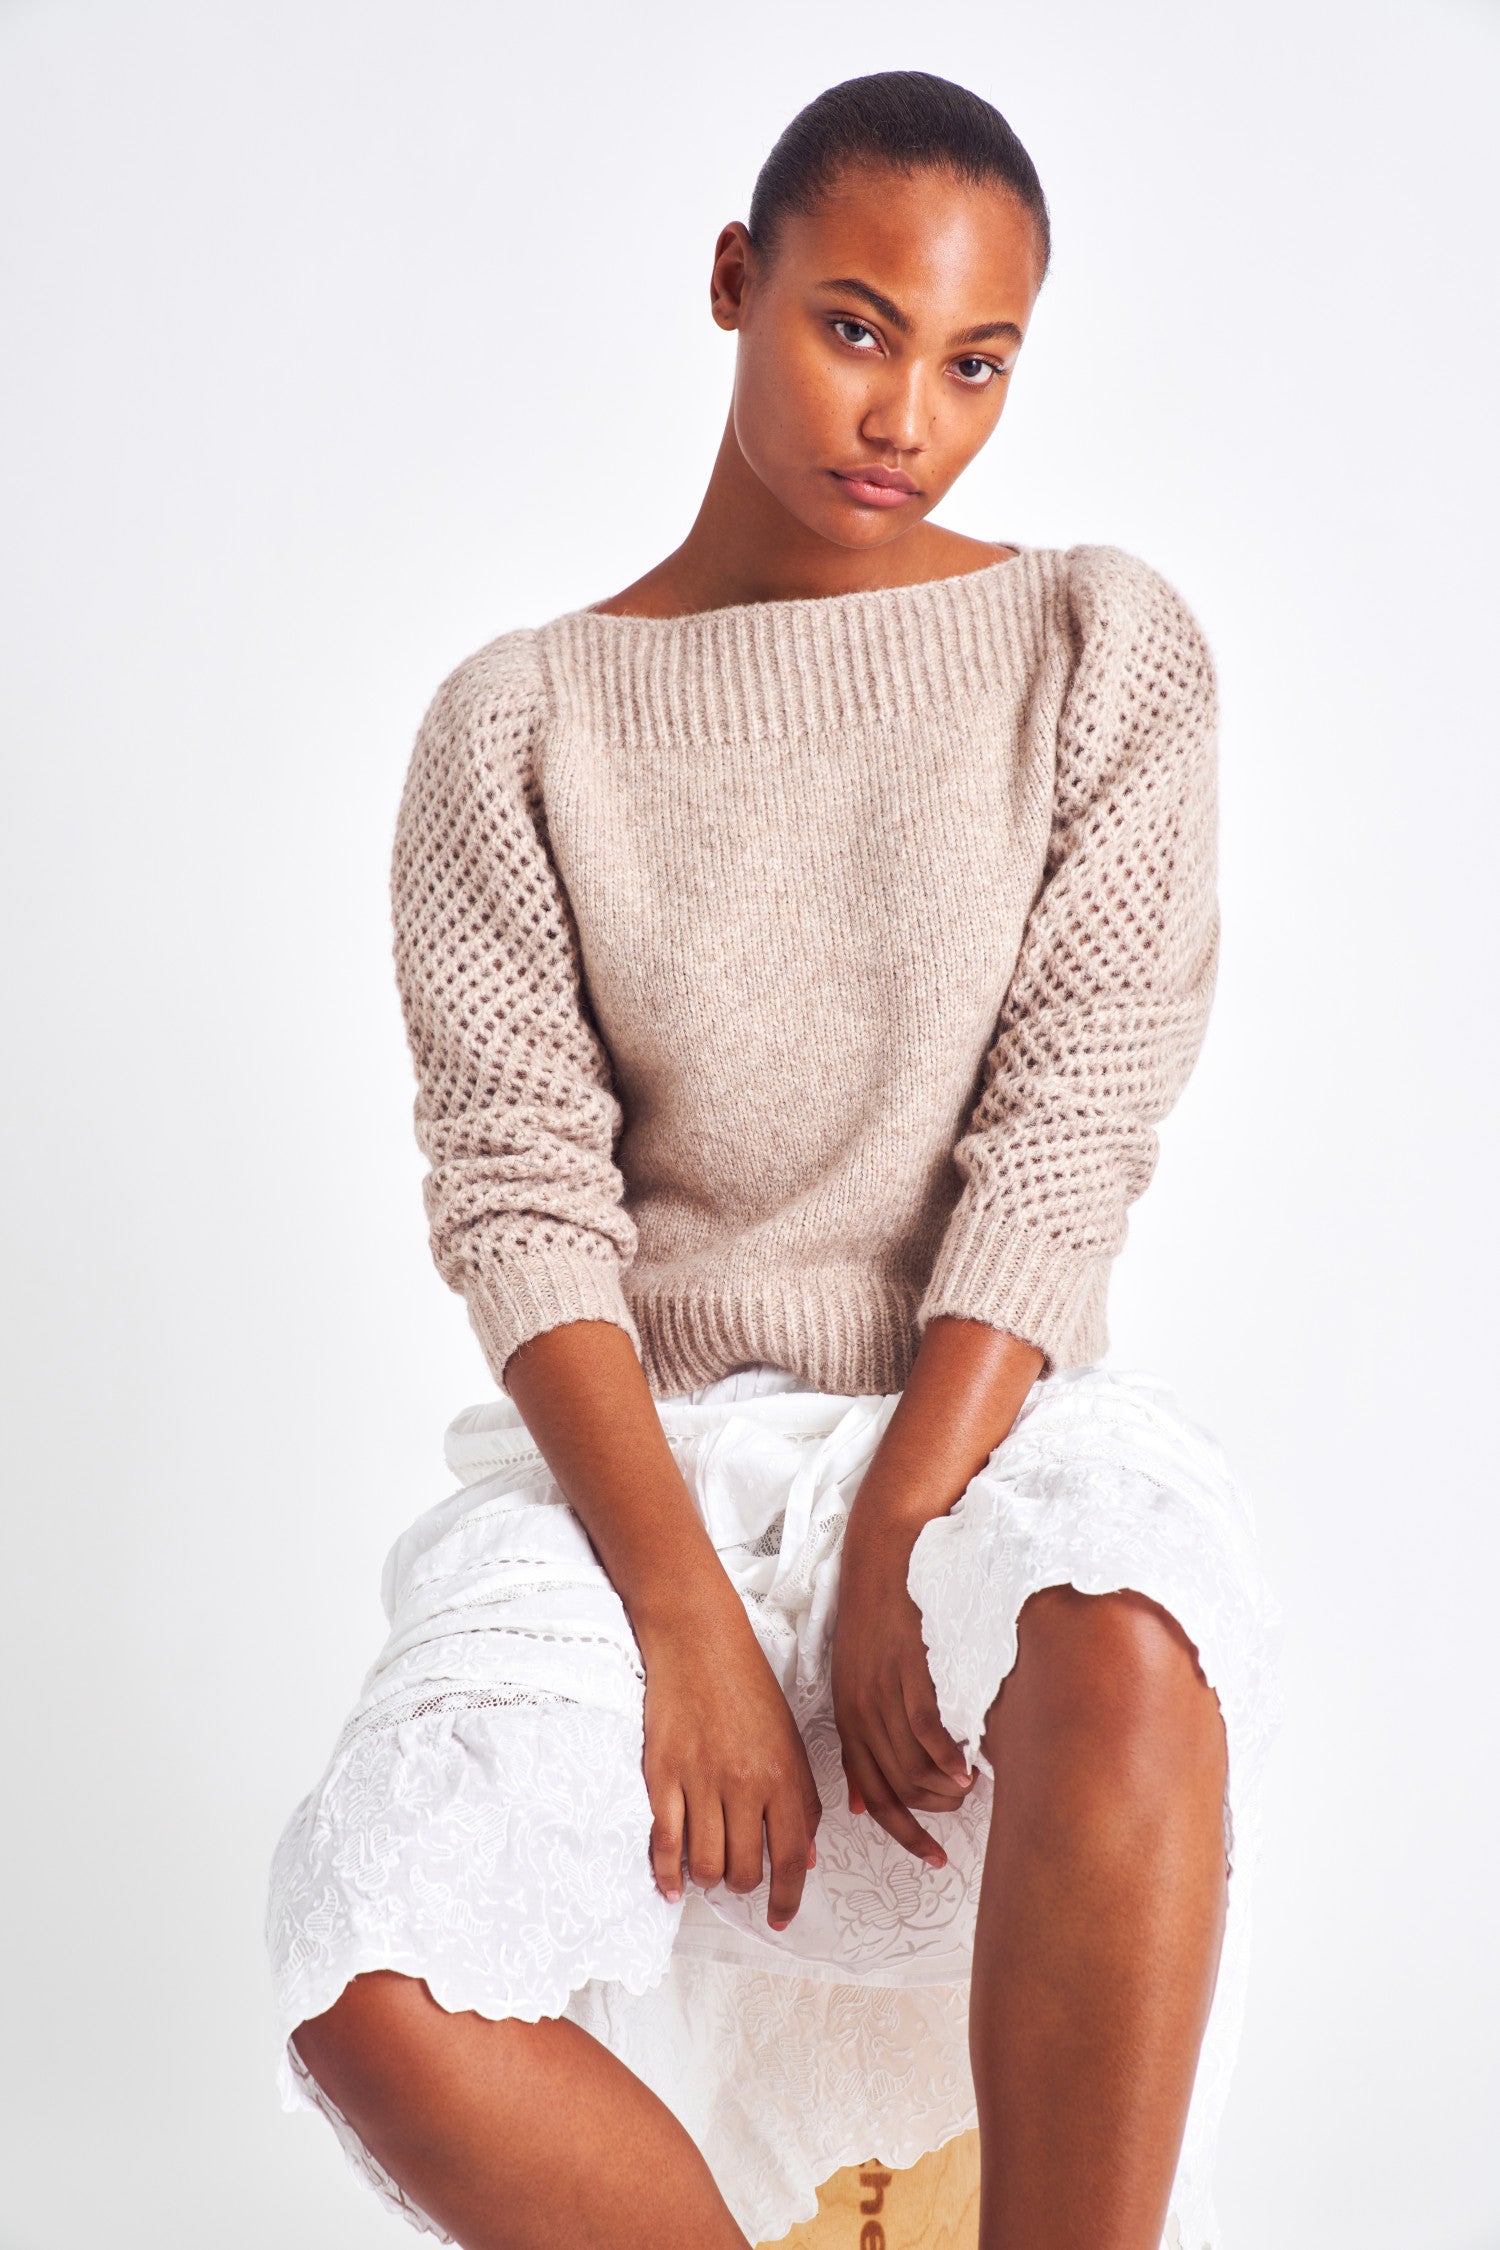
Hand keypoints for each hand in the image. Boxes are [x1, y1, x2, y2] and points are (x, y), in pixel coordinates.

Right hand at [637, 1600, 822, 1931]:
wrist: (698, 1640)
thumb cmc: (748, 1687)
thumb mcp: (790, 1739)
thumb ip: (801, 1799)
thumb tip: (803, 1858)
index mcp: (784, 1775)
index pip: (790, 1857)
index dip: (787, 1898)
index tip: (780, 1918)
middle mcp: (745, 1783)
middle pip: (745, 1869)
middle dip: (743, 1884)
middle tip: (737, 1873)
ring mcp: (701, 1780)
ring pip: (705, 1865)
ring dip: (708, 1879)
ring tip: (707, 1867)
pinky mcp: (662, 1774)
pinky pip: (665, 1843)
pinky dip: (667, 1874)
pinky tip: (672, 1885)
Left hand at [830, 1515, 974, 1867]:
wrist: (883, 1551)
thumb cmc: (878, 1617)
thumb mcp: (857, 1682)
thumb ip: (862, 1740)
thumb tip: (863, 1805)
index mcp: (848, 1717)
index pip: (873, 1795)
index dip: (903, 1833)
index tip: (932, 1856)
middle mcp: (860, 1709)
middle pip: (896, 1789)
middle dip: (932, 1814)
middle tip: (961, 1812)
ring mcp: (883, 1688)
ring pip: (913, 1765)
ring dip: (946, 1788)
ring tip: (970, 1786)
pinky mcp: (907, 1666)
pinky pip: (926, 1728)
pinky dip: (948, 1757)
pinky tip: (970, 1766)